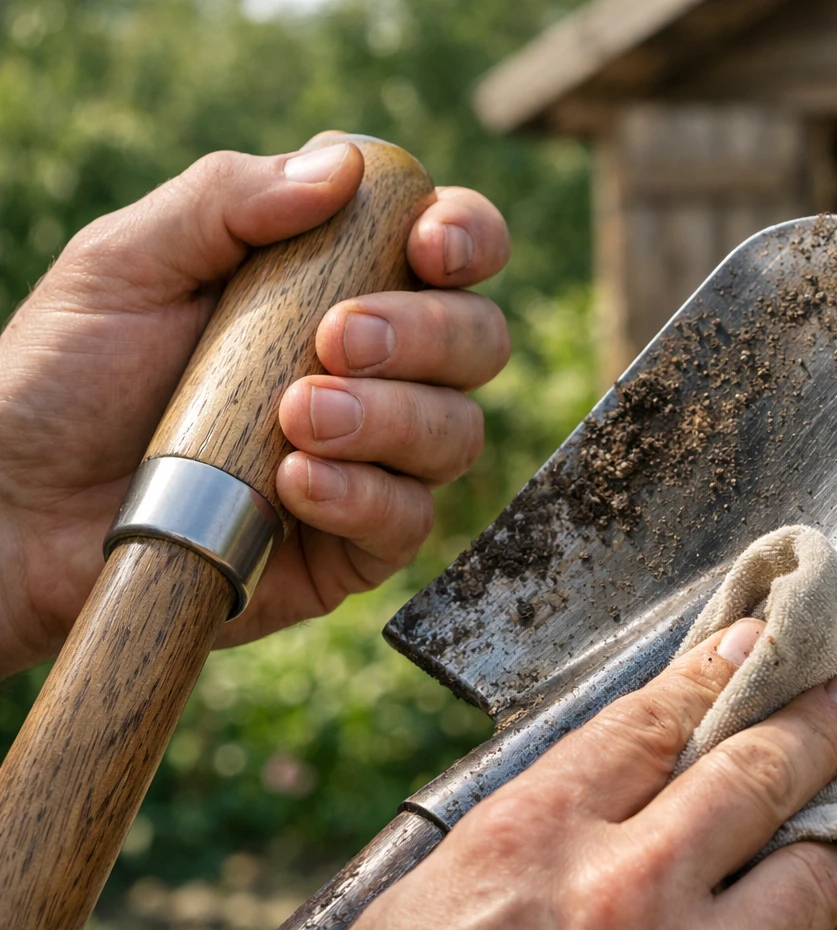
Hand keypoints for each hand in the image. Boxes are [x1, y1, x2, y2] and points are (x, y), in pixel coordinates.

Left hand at [0, 136, 510, 676]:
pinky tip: (293, 483)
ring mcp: (371, 459)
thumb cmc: (61, 377)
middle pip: (479, 339)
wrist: (12, 509)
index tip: (430, 247)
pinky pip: (410, 521)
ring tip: (295, 418)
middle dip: (427, 333)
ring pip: (456, 431)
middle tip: (333, 339)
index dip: (468, 236)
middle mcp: (374, 370)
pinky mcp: (352, 542)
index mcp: (334, 284)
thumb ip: (225, 198)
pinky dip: (363, 496)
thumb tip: (344, 169)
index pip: (449, 249)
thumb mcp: (124, 262)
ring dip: (390, 418)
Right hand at [297, 619, 836, 929]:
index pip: (654, 718)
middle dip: (823, 723)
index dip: (719, 668)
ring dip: (818, 870)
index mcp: (534, 838)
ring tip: (804, 871)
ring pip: (818, 885)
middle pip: (762, 774)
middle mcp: (627, 896)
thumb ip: (529, 822)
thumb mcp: (425, 895)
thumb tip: (619, 764)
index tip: (762, 641)